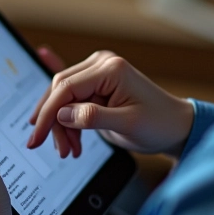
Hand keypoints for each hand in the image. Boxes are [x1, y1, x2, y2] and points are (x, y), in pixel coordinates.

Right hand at [28, 50, 193, 158]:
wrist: (175, 126)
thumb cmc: (159, 124)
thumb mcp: (128, 124)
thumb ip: (93, 117)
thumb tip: (62, 114)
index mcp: (110, 69)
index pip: (66, 88)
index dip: (48, 114)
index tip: (37, 138)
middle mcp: (101, 64)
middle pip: (60, 91)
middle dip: (54, 122)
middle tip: (60, 150)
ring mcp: (98, 73)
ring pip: (63, 97)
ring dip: (61, 125)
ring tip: (71, 150)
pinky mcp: (96, 85)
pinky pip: (70, 96)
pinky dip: (65, 118)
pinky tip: (63, 132)